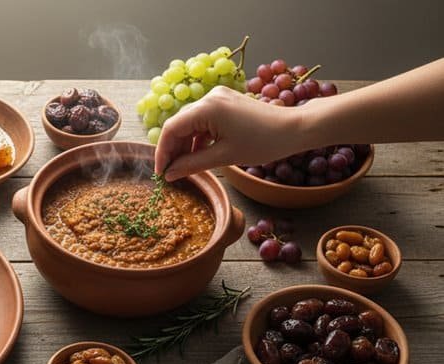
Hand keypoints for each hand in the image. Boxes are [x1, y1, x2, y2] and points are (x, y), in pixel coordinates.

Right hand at [154, 87, 306, 180]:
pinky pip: (203, 121)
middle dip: (172, 149)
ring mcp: (218, 98)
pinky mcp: (225, 103)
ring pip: (190, 123)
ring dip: (185, 145)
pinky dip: (198, 138)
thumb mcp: (224, 157)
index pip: (171, 129)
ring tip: (184, 167)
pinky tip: (198, 155)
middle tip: (170, 173)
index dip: (162, 152)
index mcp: (207, 108)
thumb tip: (170, 175)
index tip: (160, 172)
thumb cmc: (263, 142)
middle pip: (179, 124)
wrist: (294, 129)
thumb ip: (192, 164)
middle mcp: (209, 98)